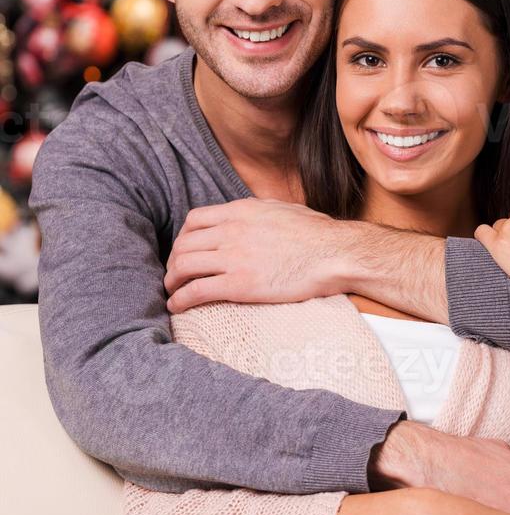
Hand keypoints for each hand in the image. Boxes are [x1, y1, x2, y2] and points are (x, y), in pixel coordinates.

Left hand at [165, 198, 342, 312]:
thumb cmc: (316, 233)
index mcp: (240, 211)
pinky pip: (196, 291)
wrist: (333, 253)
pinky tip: (177, 306)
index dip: (183, 237)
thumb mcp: (282, 208)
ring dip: (171, 281)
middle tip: (175, 275)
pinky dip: (180, 299)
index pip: (194, 220)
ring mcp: (233, 257)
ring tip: (172, 292)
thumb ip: (259, 210)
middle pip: (183, 244)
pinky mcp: (239, 284)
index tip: (184, 251)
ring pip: (183, 266)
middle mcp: (231, 231)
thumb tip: (252, 212)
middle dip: (173, 261)